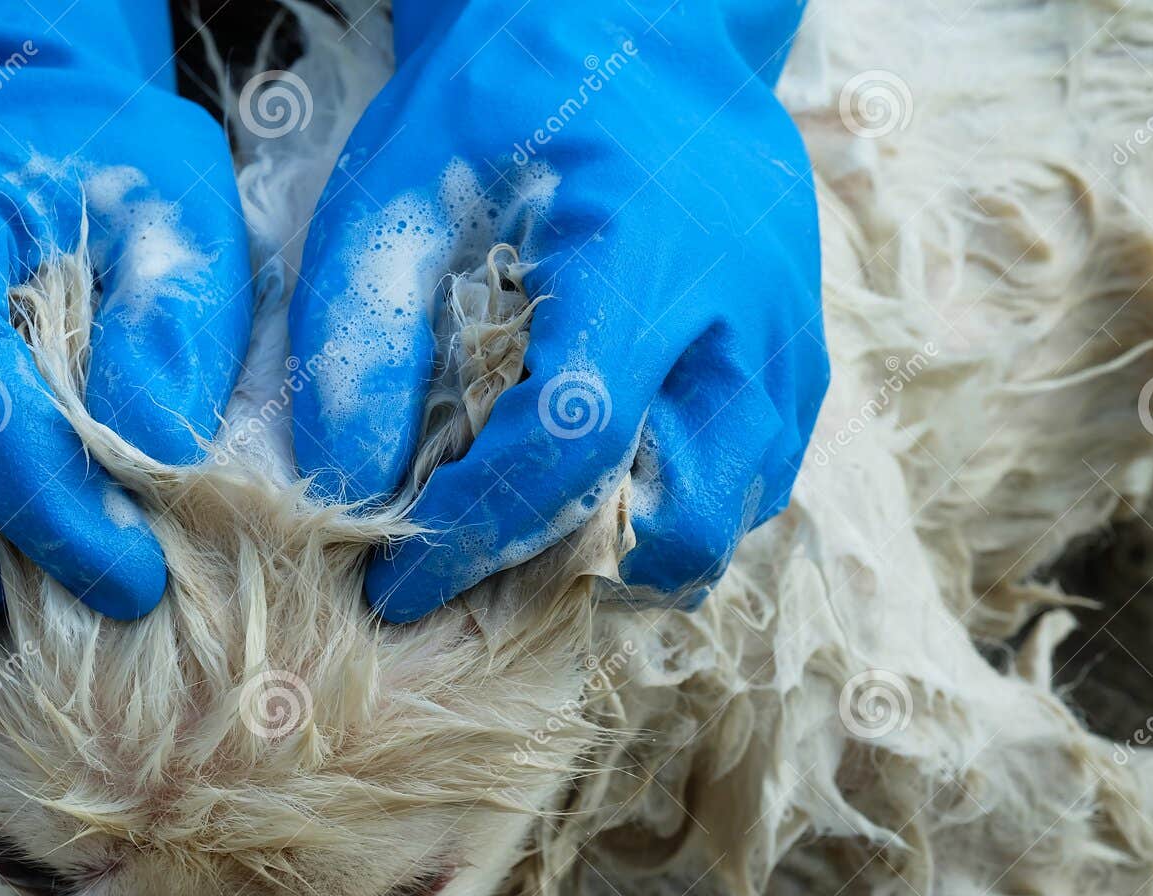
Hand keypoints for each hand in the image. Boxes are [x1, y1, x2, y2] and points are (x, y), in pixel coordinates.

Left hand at [289, 0, 827, 621]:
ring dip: (630, 550)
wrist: (638, 27)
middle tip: (481, 565)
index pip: (571, 446)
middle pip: (682, 520)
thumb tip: (351, 489)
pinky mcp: (801, 348)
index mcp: (644, 251)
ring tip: (540, 521)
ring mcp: (790, 334)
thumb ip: (360, 335)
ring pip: (731, 518)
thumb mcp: (398, 185)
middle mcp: (746, 310)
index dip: (477, 534)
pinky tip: (604, 473)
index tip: (400, 584)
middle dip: (570, 571)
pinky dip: (678, 506)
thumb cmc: (504, 99)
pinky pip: (756, 479)